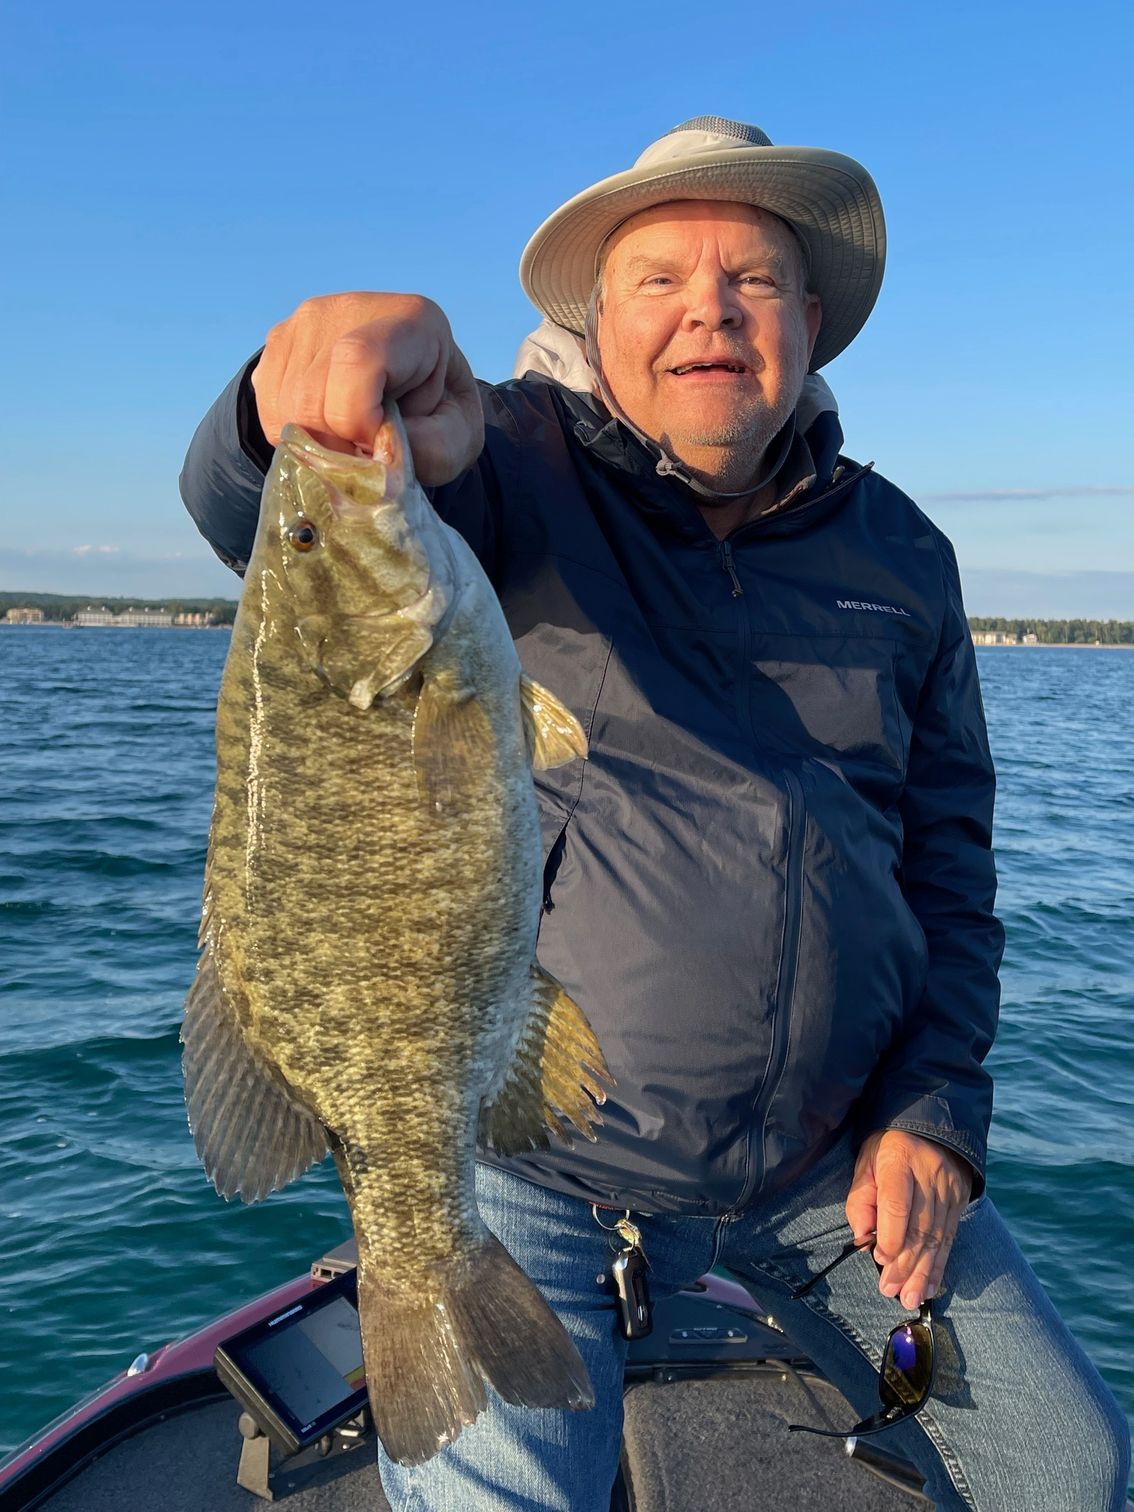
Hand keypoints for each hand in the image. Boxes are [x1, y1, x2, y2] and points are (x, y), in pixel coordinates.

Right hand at [251, 292, 484, 485]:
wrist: (415, 386)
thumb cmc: (438, 414)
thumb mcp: (458, 437)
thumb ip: (430, 447)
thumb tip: (376, 452)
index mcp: (411, 322)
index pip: (356, 360)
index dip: (359, 418)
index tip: (380, 441)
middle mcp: (349, 308)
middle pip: (312, 397)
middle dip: (336, 443)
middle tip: (365, 451)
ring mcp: (305, 321)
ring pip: (285, 408)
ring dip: (315, 442)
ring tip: (350, 438)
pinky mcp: (278, 341)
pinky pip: (268, 406)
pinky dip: (295, 433)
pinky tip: (327, 427)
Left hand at [845, 1129, 972, 1310]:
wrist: (930, 1122)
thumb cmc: (888, 1145)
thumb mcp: (866, 1161)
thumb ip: (861, 1198)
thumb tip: (862, 1237)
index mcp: (899, 1160)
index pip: (897, 1204)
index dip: (889, 1236)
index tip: (879, 1260)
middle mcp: (929, 1175)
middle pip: (919, 1227)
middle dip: (905, 1264)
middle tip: (892, 1291)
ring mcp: (949, 1189)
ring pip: (937, 1236)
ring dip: (923, 1271)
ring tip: (911, 1297)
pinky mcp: (960, 1200)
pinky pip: (950, 1237)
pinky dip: (939, 1264)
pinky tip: (930, 1285)